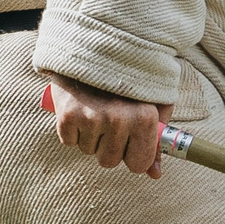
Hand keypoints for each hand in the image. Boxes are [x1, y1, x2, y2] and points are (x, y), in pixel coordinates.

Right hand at [41, 73, 175, 177]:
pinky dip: (71, 129)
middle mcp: (119, 120)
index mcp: (145, 119)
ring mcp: (92, 118)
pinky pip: (69, 141)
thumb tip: (155, 174)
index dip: (133, 156)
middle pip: (109, 161)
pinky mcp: (68, 115)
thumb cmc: (130, 80)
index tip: (131, 141)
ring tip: (94, 109)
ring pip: (88, 152)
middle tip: (109, 119)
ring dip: (90, 136)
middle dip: (109, 146)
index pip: (138, 165)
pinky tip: (79, 108)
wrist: (93, 49)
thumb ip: (156, 141)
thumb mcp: (154, 106)